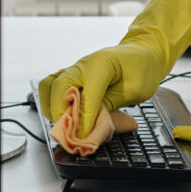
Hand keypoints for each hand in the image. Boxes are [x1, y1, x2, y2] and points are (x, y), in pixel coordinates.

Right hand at [39, 0, 190, 138]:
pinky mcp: (71, 76)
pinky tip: (65, 116)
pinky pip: (51, 87)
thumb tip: (90, 127)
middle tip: (72, 134)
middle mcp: (82, 64)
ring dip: (52, 108)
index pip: (86, 95)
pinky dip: (52, 103)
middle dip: (61, 114)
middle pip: (58, 87)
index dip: (84, 119)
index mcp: (101, 64)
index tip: (84, 138)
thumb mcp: (134, 90)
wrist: (142, 53)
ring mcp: (75, 69)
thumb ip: (110, 106)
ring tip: (65, 124)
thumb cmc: (141, 69)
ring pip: (48, 86)